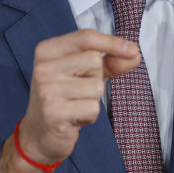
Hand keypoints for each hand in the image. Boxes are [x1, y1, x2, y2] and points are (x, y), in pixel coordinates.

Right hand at [0, 29, 139, 172]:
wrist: (38, 135)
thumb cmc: (63, 99)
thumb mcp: (83, 74)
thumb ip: (109, 62)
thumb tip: (134, 53)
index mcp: (47, 50)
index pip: (86, 37)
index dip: (112, 43)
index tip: (132, 50)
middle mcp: (44, 67)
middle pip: (94, 60)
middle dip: (96, 78)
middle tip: (77, 92)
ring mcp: (47, 89)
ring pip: (96, 86)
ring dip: (93, 100)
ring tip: (74, 106)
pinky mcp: (54, 112)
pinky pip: (92, 108)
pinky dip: (89, 116)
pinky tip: (73, 119)